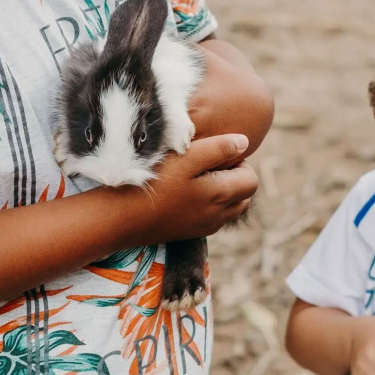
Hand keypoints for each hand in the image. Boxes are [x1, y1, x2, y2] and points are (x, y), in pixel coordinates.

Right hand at [124, 134, 257, 245]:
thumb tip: (244, 142)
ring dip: (223, 192)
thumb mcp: (185, 158)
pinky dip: (208, 205)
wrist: (122, 218)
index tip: (215, 154)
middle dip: (235, 178)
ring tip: (196, 177)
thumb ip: (218, 149)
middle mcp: (218, 216)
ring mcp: (204, 227)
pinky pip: (212, 218)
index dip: (239, 162)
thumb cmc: (153, 182)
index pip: (252, 179)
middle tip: (207, 164)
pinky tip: (184, 193)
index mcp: (222, 195)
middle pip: (245, 196)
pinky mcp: (190, 232)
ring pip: (230, 209)